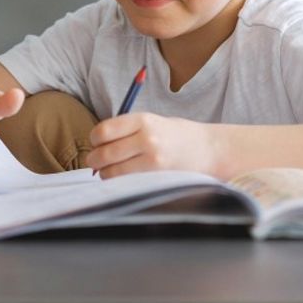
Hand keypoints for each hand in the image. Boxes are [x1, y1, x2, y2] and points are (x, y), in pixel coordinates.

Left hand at [86, 113, 221, 178]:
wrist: (208, 149)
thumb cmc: (176, 135)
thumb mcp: (153, 122)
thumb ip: (126, 130)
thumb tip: (96, 145)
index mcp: (144, 120)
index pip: (103, 131)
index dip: (94, 139)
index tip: (96, 142)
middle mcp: (147, 139)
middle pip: (104, 154)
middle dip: (94, 159)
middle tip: (95, 160)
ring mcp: (152, 161)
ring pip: (111, 172)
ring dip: (105, 173)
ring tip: (110, 170)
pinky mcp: (156, 178)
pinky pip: (125, 183)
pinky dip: (118, 182)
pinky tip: (124, 178)